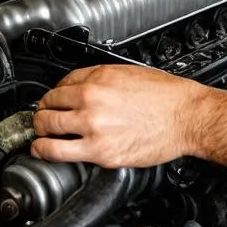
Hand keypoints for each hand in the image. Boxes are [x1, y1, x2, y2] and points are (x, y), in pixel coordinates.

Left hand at [31, 64, 204, 166]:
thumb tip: (77, 86)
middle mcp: (92, 102)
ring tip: (40, 135)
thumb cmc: (166, 96)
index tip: (53, 101)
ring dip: (39, 132)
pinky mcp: (101, 153)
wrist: (187, 117)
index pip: (60, 85)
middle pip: (47, 106)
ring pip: (46, 129)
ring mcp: (94, 129)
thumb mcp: (129, 73)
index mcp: (99, 80)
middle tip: (42, 118)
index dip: (54, 94)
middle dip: (42, 112)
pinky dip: (45, 152)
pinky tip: (44, 151)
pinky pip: (59, 153)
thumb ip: (100, 78)